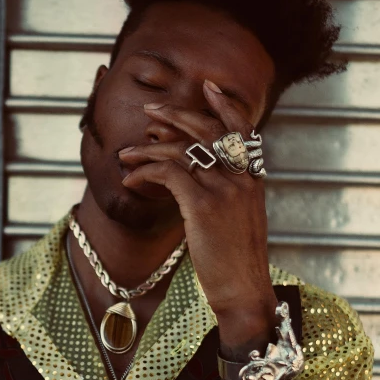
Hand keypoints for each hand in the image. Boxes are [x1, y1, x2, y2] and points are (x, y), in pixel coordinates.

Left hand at [120, 80, 277, 349]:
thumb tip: (191, 174)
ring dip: (147, 150)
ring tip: (125, 155)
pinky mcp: (203, 205)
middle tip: (149, 112)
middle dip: (175, 115)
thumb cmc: (236, 261)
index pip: (243, 128)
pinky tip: (130, 181)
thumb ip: (224, 192)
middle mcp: (242, 177)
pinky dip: (145, 173)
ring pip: (181, 151)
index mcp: (253, 178)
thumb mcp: (239, 220)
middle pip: (207, 129)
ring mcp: (225, 189)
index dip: (226, 104)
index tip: (208, 87)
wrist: (244, 292)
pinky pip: (168, 174)